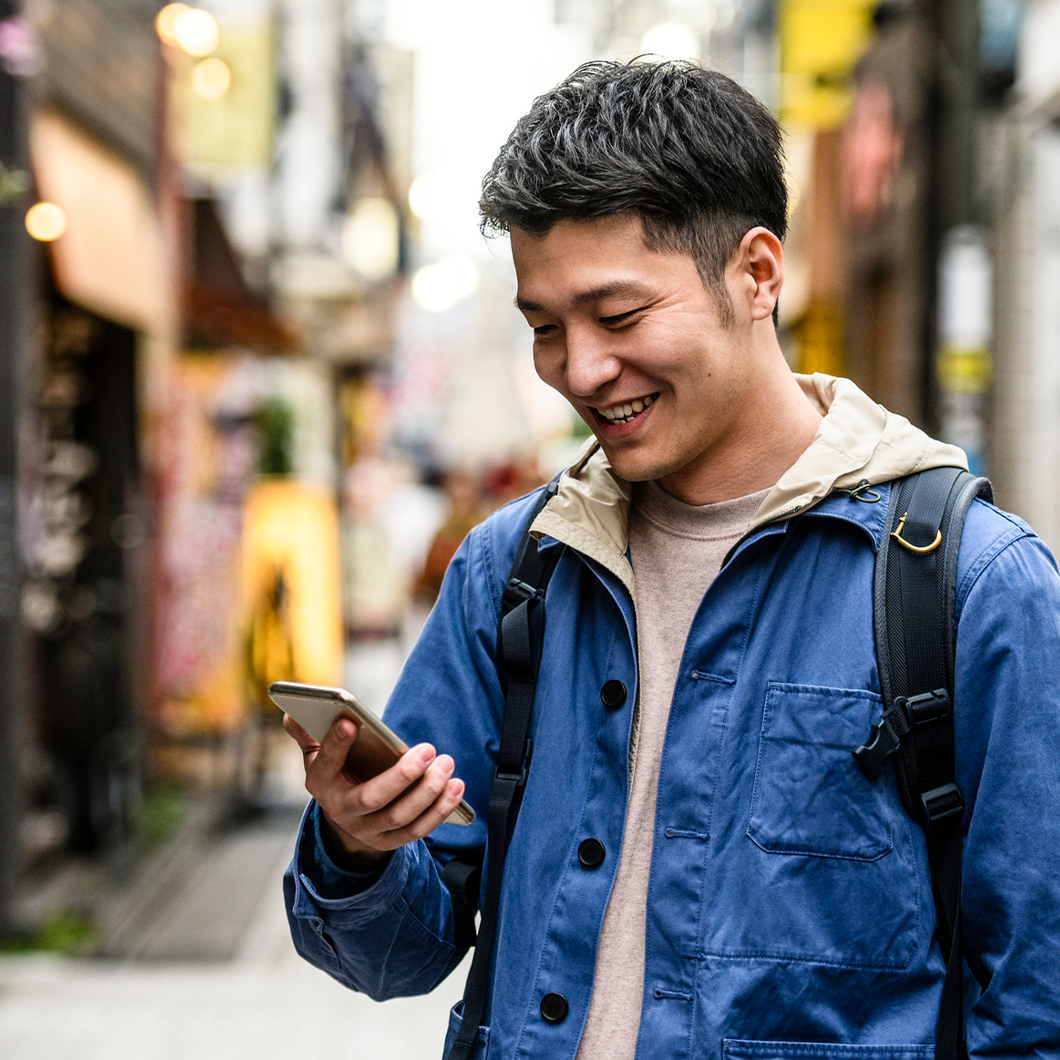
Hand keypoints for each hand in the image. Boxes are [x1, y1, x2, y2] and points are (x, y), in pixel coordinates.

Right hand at [283, 714, 466, 872]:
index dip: (335, 744)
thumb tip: (291, 713)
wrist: (345, 822)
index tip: (351, 721)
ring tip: (446, 763)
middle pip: (373, 798)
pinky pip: (418, 830)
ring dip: (429, 791)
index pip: (326, 764)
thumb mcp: (318, 756)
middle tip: (429, 748)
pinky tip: (456, 787)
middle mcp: (342, 811)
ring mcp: (367, 830)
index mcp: (321, 783)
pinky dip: (440, 809)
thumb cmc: (338, 775)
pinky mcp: (391, 841)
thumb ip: (308, 734)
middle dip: (403, 775)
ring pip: (401, 816)